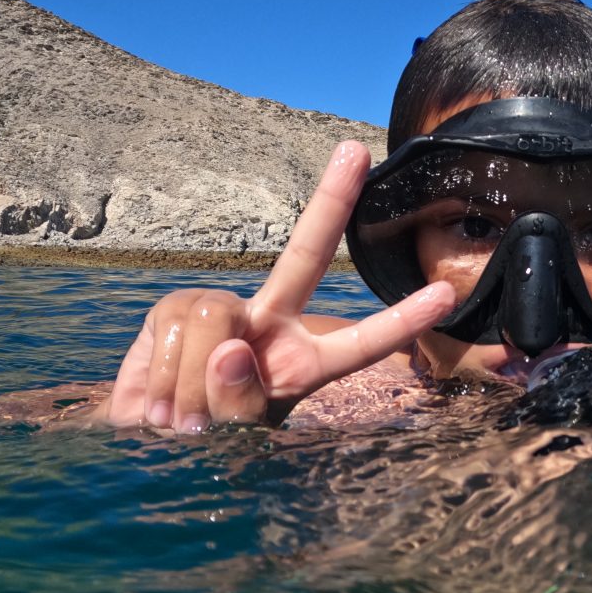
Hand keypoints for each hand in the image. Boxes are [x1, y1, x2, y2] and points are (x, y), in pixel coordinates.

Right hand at [96, 141, 455, 431]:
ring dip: (190, 387)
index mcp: (303, 364)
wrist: (145, 440)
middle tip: (355, 150)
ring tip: (180, 416)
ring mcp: (222, 310)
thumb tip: (232, 349)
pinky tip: (155, 400)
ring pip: (217, 323)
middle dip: (330, 201)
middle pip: (305, 257)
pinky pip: (174, 332)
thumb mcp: (236, 438)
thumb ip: (240, 403)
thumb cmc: (206, 442)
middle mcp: (270, 325)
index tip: (445, 293)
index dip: (401, 321)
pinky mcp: (173, 307)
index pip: (360, 343)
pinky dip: (159, 379)